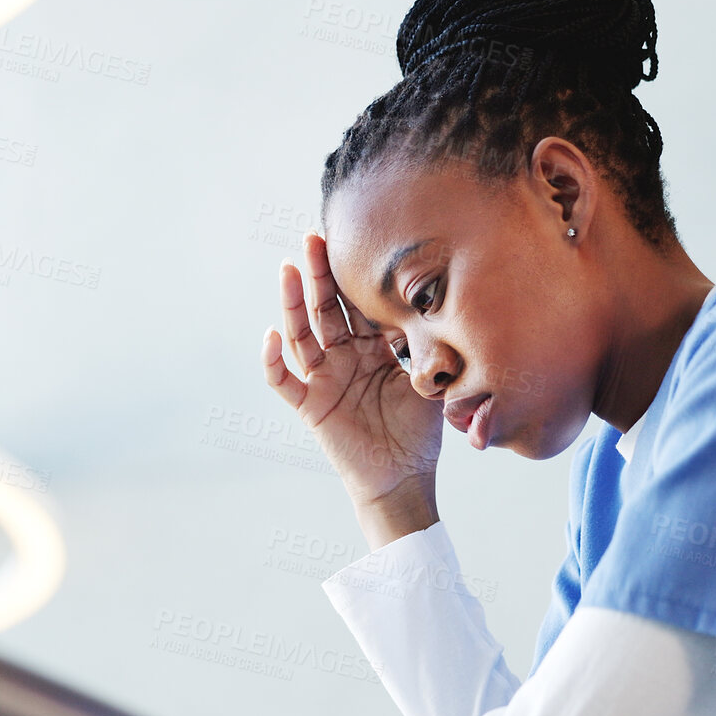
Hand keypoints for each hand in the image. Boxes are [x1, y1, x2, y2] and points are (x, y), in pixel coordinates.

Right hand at [262, 233, 444, 513]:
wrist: (405, 478)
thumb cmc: (418, 432)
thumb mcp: (429, 381)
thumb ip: (429, 348)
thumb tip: (444, 308)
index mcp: (373, 348)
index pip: (358, 304)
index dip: (352, 275)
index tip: (350, 239)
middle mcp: (344, 357)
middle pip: (326, 309)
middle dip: (320, 273)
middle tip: (314, 237)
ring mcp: (324, 379)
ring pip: (302, 334)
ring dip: (293, 303)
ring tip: (288, 269)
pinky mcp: (311, 406)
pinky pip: (284, 381)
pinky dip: (274, 360)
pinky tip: (271, 336)